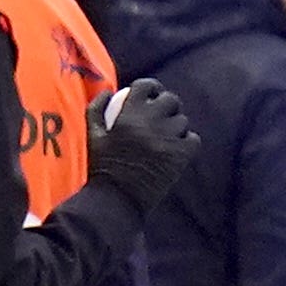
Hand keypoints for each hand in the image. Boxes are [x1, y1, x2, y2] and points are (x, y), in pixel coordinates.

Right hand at [88, 77, 197, 209]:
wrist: (116, 200)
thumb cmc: (101, 168)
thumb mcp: (92, 136)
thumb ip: (96, 109)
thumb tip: (108, 91)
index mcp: (129, 114)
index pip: (147, 86)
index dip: (150, 88)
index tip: (150, 95)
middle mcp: (152, 122)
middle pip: (171, 100)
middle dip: (166, 106)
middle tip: (160, 117)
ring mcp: (169, 138)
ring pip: (182, 120)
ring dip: (175, 125)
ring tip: (164, 137)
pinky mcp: (181, 155)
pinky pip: (193, 138)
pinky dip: (186, 141)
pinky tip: (174, 149)